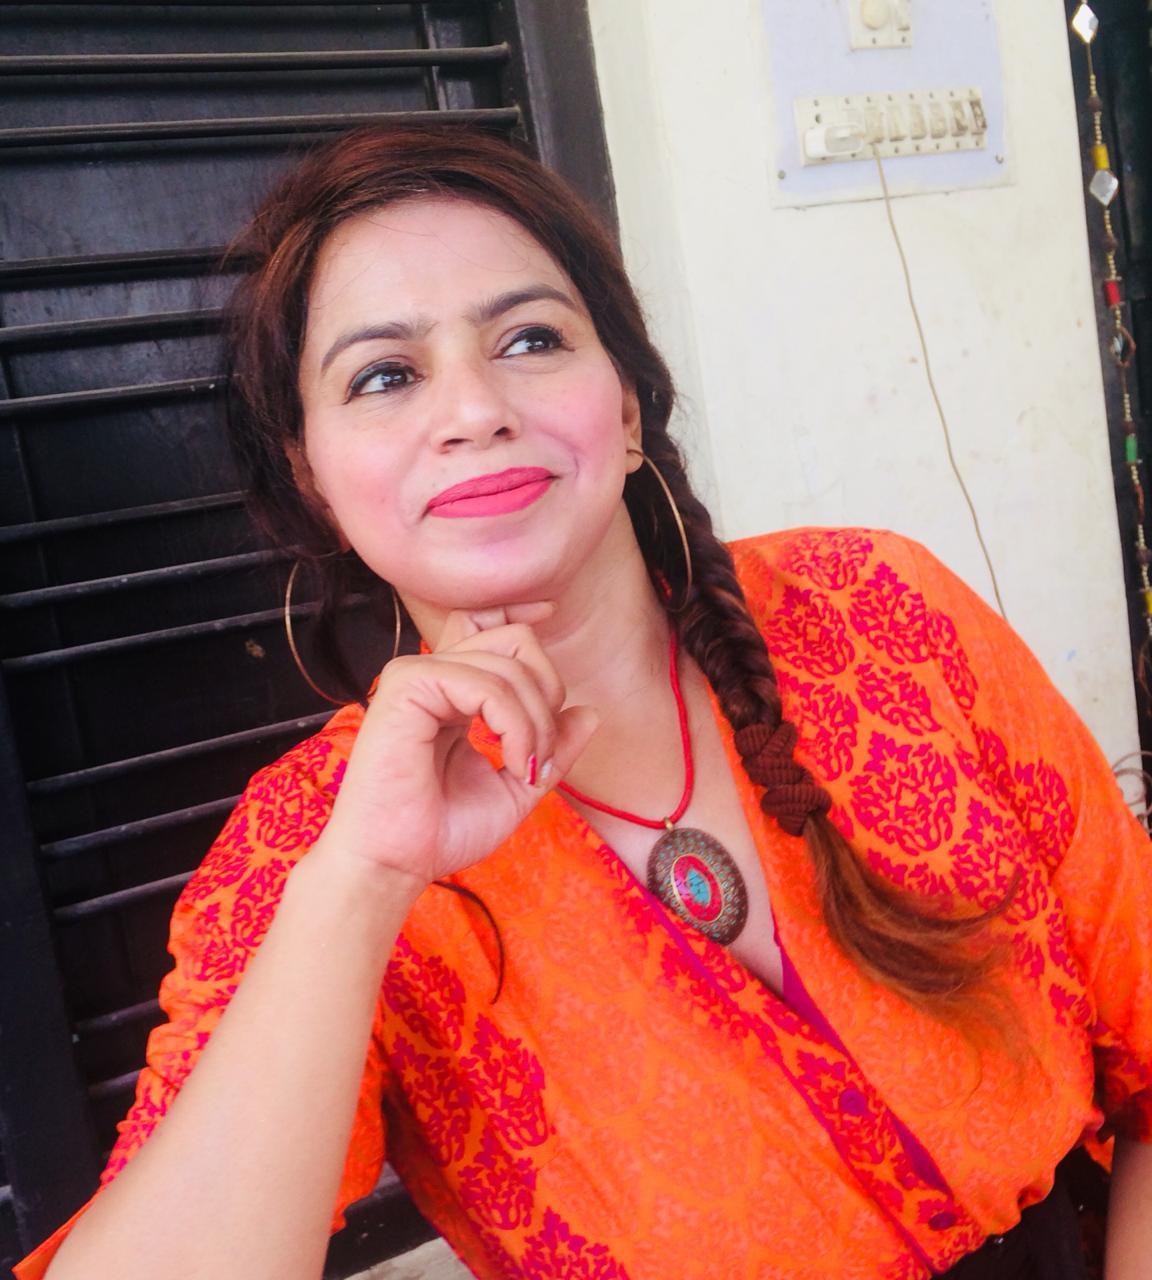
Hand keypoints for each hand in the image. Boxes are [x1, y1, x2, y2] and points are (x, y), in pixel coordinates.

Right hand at [314, 602, 598, 891]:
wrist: (395, 864)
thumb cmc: (440, 831)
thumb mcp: (515, 785)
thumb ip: (550, 747)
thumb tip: (590, 711)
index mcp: (451, 691)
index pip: (489, 627)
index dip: (523, 615)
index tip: (550, 612)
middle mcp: (433, 675)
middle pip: (514, 640)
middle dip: (548, 694)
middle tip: (541, 755)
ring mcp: (417, 675)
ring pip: (509, 662)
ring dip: (536, 721)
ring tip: (526, 768)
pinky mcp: (407, 685)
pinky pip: (487, 684)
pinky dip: (516, 724)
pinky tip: (512, 761)